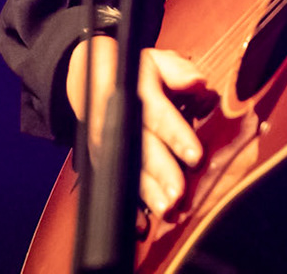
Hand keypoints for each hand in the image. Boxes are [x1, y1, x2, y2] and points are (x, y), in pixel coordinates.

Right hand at [66, 36, 212, 217]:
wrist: (87, 78)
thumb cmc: (134, 71)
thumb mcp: (155, 59)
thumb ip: (178, 70)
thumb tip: (199, 83)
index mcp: (134, 92)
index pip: (157, 115)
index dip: (176, 136)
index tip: (196, 155)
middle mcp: (117, 121)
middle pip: (140, 149)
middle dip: (160, 173)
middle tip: (178, 195)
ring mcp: (105, 144)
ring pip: (126, 172)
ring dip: (146, 194)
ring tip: (166, 211)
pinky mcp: (102, 161)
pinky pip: (112, 186)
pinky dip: (126, 208)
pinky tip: (140, 226)